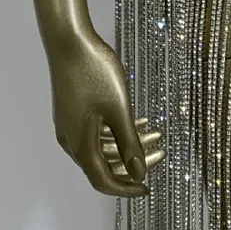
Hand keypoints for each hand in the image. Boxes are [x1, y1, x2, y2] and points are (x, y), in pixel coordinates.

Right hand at [46, 28, 164, 195]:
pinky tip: (139, 121)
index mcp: (80, 145)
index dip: (126, 189)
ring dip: (128, 144)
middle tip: (161, 153)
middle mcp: (71, 140)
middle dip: (133, 163)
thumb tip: (138, 175)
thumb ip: (129, 144)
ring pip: (102, 146)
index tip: (147, 188)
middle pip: (103, 164)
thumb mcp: (119, 110)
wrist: (69, 40)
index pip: (102, 181)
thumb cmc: (94, 73)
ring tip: (156, 132)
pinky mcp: (73, 110)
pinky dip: (117, 131)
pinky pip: (96, 131)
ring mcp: (70, 125)